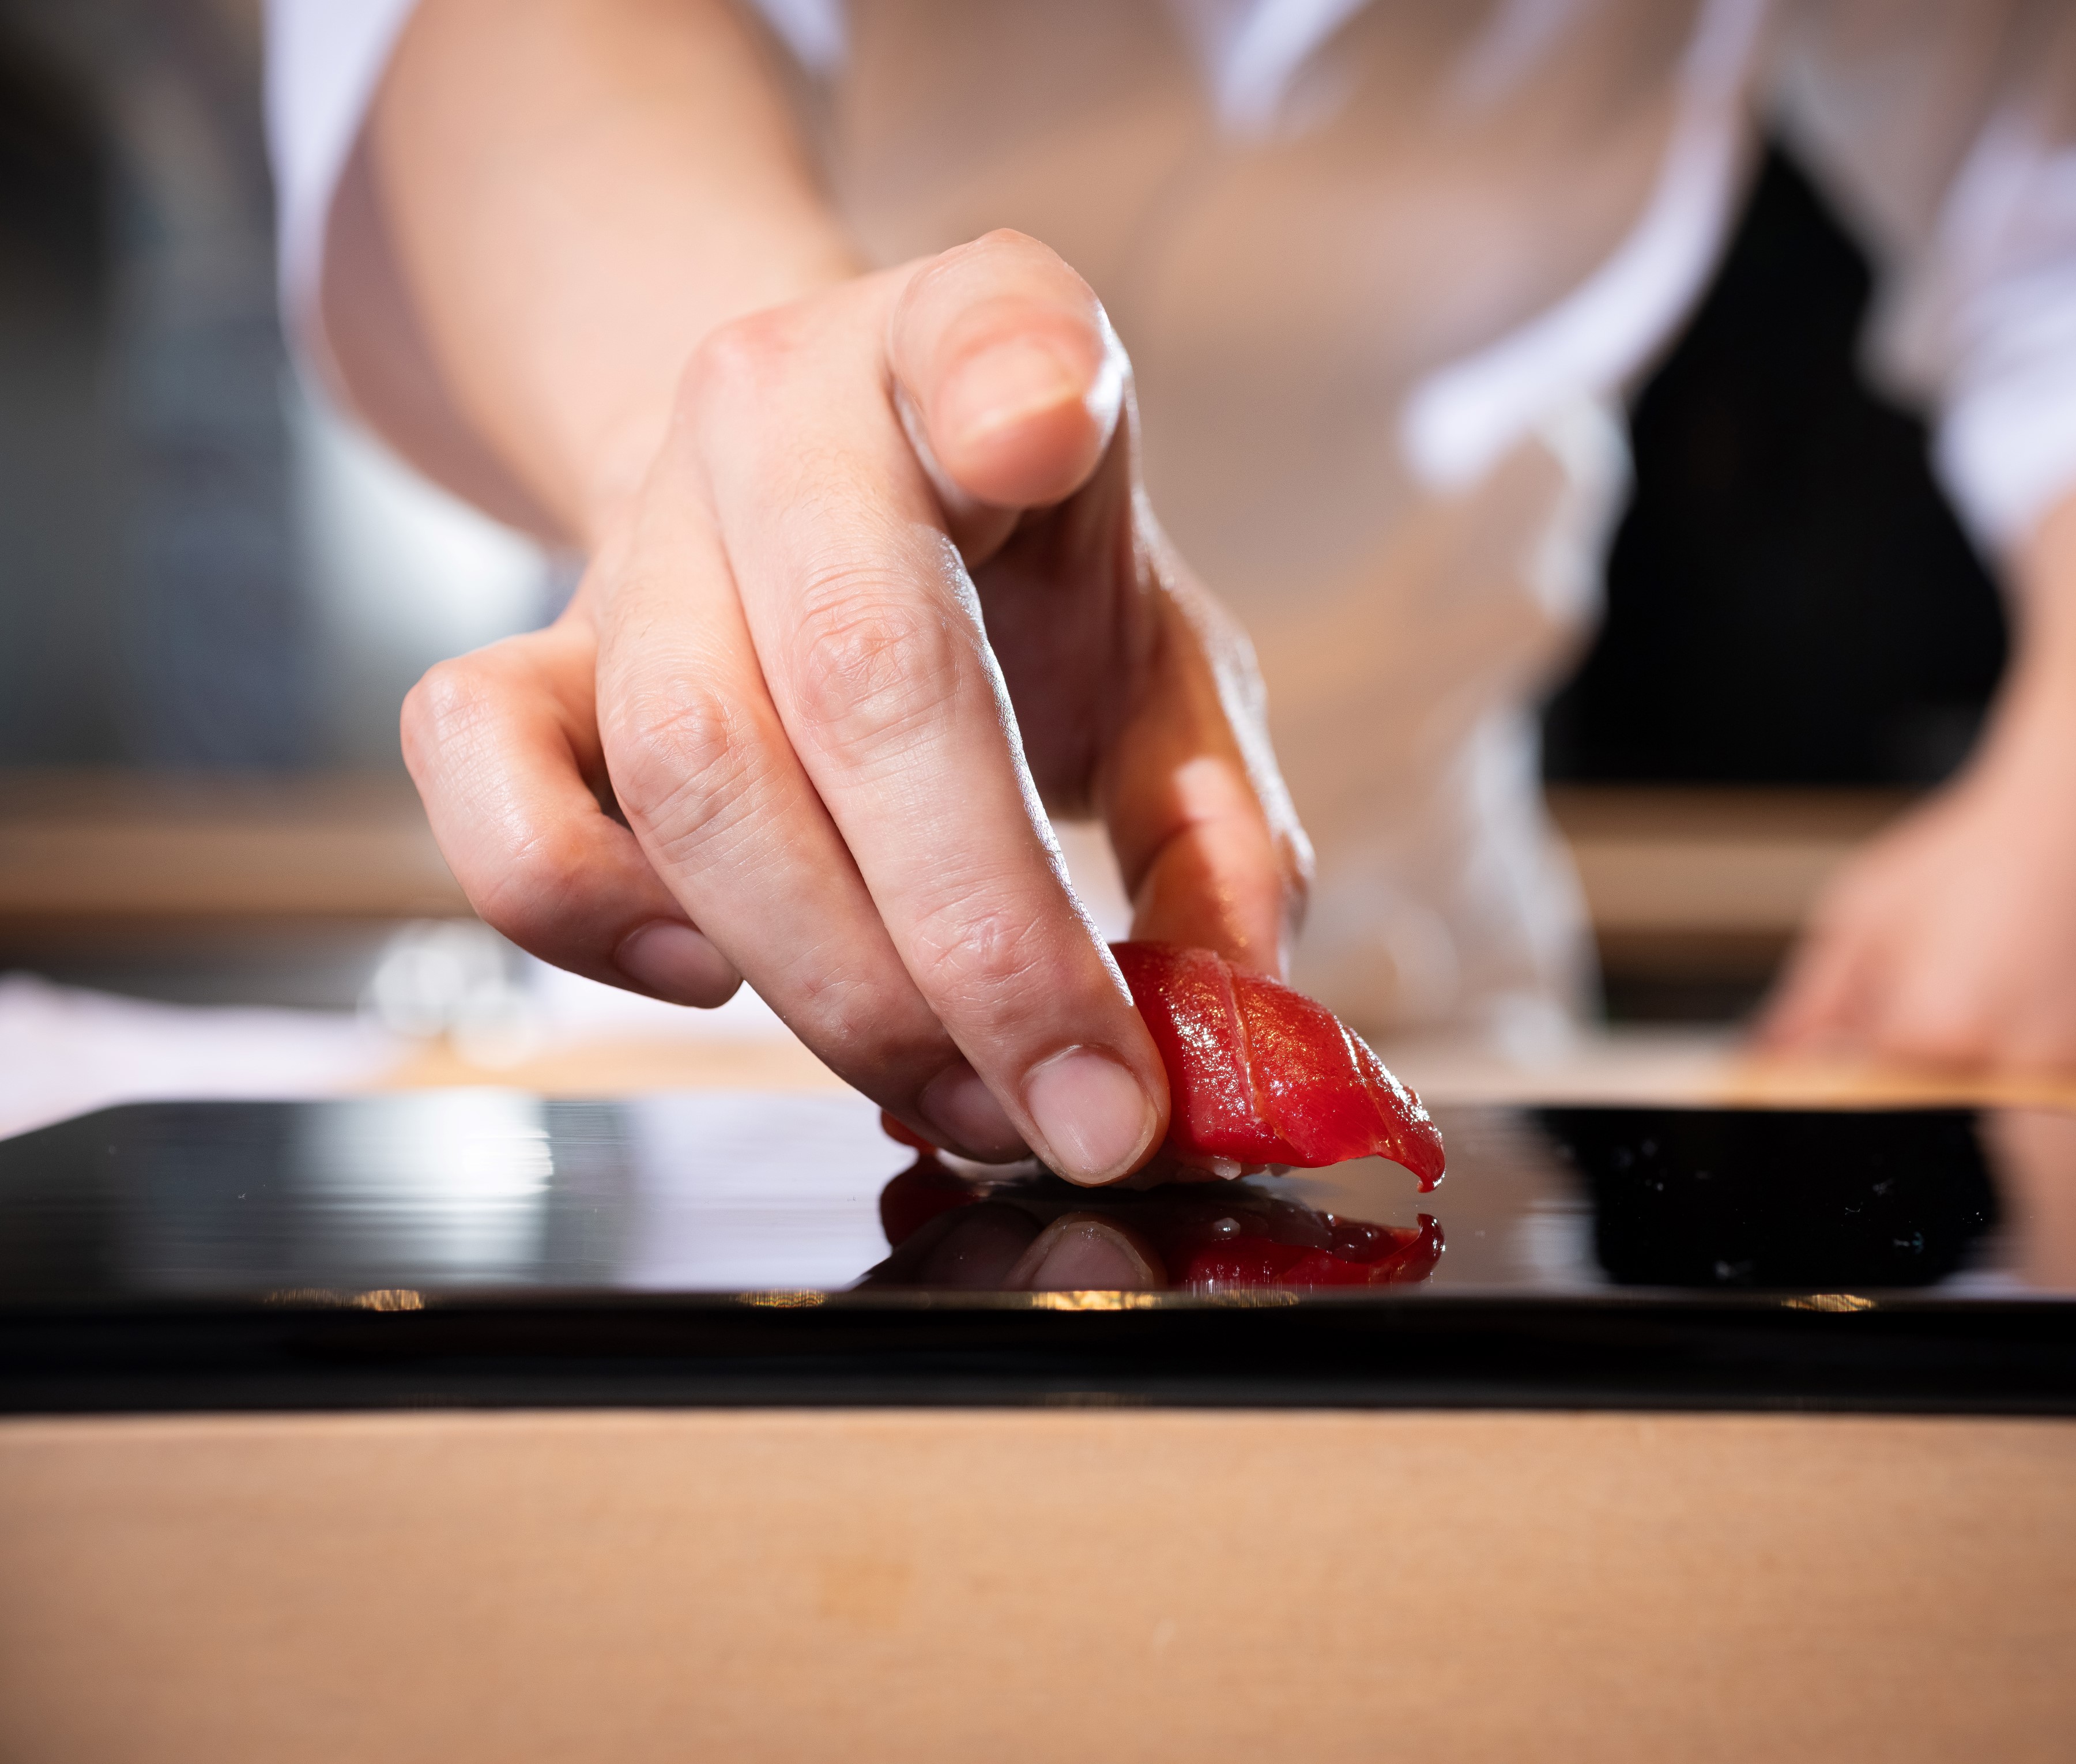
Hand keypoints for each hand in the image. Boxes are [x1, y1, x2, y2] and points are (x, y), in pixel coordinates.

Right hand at [401, 231, 1307, 1180]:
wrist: (802, 525)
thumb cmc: (1001, 590)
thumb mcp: (1157, 660)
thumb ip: (1211, 814)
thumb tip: (1230, 997)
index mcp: (968, 348)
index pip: (985, 322)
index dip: (1010, 373)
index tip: (1047, 423)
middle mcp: (778, 410)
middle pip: (853, 669)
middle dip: (980, 940)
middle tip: (1082, 1104)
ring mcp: (634, 536)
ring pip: (692, 770)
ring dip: (839, 987)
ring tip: (966, 1094)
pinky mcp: (521, 657)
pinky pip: (486, 789)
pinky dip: (604, 922)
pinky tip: (721, 981)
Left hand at [1757, 724, 2075, 1073]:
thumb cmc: (1973, 851)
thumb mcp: (1866, 914)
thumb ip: (1812, 1002)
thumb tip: (1769, 1063)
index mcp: (1940, 1029)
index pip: (1881, 1103)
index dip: (1865, 1076)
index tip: (1867, 1047)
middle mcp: (2024, 1056)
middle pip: (1954, 1106)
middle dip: (1936, 1066)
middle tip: (1952, 993)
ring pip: (2028, 1102)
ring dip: (2005, 1060)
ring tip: (2009, 979)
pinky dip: (2071, 1049)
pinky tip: (2058, 984)